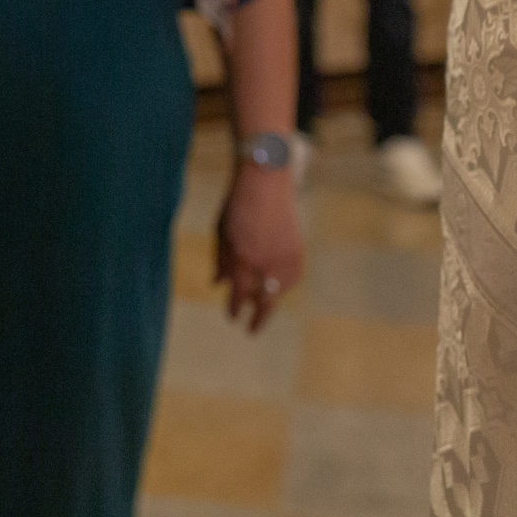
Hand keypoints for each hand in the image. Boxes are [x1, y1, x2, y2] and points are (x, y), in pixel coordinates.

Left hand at [216, 164, 303, 332]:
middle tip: (250, 332)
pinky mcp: (298, 253)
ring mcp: (285, 259)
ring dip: (269, 301)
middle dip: (257, 319)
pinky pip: (291, 278)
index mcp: (243, 259)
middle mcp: (266, 263)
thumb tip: (217, 284)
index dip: (234, 308)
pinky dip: (282, 285)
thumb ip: (221, 261)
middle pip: (263, 301)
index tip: (232, 318)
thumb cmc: (237, 207)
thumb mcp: (221, 233)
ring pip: (279, 291)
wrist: (266, 184)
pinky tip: (275, 287)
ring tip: (260, 308)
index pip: (238, 294)